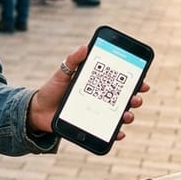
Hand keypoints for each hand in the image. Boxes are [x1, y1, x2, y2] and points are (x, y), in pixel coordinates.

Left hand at [26, 46, 150, 136]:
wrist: (38, 110)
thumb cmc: (52, 89)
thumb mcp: (62, 73)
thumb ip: (73, 60)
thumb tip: (85, 46)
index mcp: (96, 84)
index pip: (119, 82)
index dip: (134, 82)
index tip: (142, 81)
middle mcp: (100, 99)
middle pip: (124, 99)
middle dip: (134, 99)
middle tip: (135, 98)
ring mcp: (97, 113)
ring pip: (118, 115)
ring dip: (128, 116)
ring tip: (126, 115)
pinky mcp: (91, 126)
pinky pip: (107, 131)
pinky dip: (116, 133)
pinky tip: (119, 133)